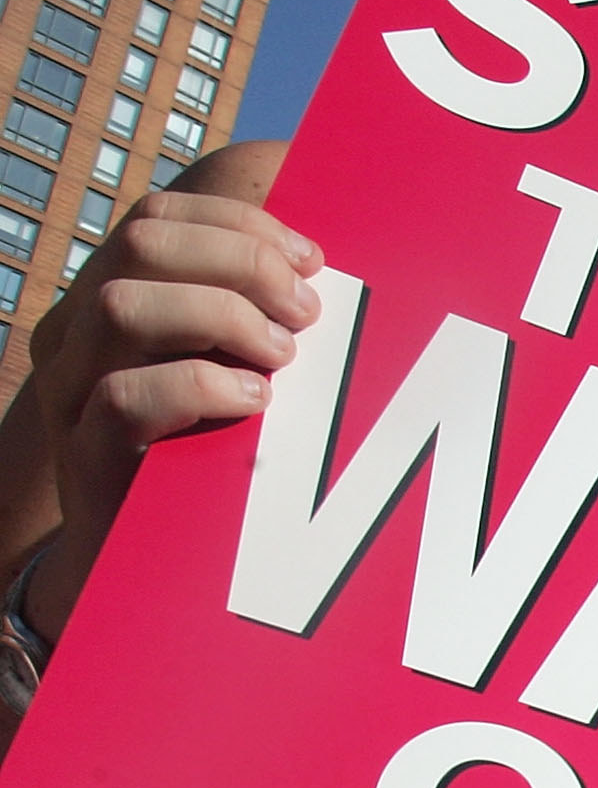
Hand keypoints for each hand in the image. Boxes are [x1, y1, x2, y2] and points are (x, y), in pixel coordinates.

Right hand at [4, 149, 317, 638]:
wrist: (151, 569)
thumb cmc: (214, 456)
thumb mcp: (234, 371)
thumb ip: (261, 317)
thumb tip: (336, 270)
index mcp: (116, 299)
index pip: (158, 217)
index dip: (239, 222)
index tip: (312, 260)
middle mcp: (80, 335)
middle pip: (141, 242)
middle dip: (240, 261)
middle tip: (307, 313)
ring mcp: (72, 393)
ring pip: (122, 304)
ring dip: (222, 315)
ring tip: (284, 357)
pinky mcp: (86, 457)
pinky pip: (125, 395)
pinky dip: (201, 385)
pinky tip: (256, 402)